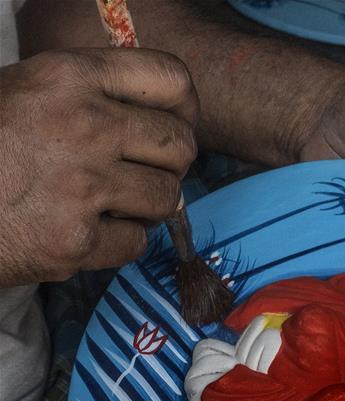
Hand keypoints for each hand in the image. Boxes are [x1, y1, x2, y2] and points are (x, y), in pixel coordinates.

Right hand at [0, 48, 197, 285]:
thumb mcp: (24, 91)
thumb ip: (90, 95)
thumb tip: (158, 116)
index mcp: (68, 77)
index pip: (171, 78)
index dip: (184, 106)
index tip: (175, 122)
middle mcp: (84, 125)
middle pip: (180, 143)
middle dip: (170, 162)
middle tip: (143, 170)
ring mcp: (82, 186)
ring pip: (168, 197)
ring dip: (148, 205)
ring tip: (112, 202)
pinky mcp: (77, 240)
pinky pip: (137, 242)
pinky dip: (119, 243)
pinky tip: (88, 231)